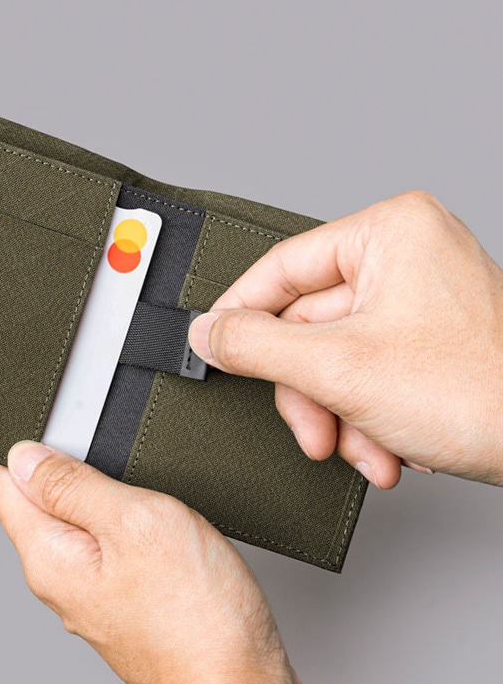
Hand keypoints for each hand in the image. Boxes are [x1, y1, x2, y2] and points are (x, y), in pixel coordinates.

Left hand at [0, 442, 315, 683]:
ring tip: (141, 486)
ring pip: (82, 521)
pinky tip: (159, 521)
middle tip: (113, 448)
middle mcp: (63, 578)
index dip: (26, 443)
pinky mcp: (129, 600)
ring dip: (105, 493)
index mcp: (50, 556)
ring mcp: (96, 592)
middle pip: (41, 499)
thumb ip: (74, 486)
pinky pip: (114, 546)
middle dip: (68, 465)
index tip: (56, 423)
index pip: (4, 482)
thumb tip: (25, 455)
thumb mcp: (134, 522)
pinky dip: (130, 522)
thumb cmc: (198, 619)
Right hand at [189, 190, 502, 487]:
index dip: (240, 315)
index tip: (214, 347)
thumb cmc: (484, 395)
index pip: (279, 268)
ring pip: (333, 357)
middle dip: (309, 392)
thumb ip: (257, 347)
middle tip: (312, 430)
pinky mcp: (428, 337)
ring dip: (337, 414)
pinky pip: (365, 371)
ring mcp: (419, 298)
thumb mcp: (339, 370)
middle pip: (306, 324)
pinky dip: (365, 415)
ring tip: (363, 450)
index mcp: (388, 233)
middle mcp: (405, 255)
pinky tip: (386, 447)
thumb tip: (209, 333)